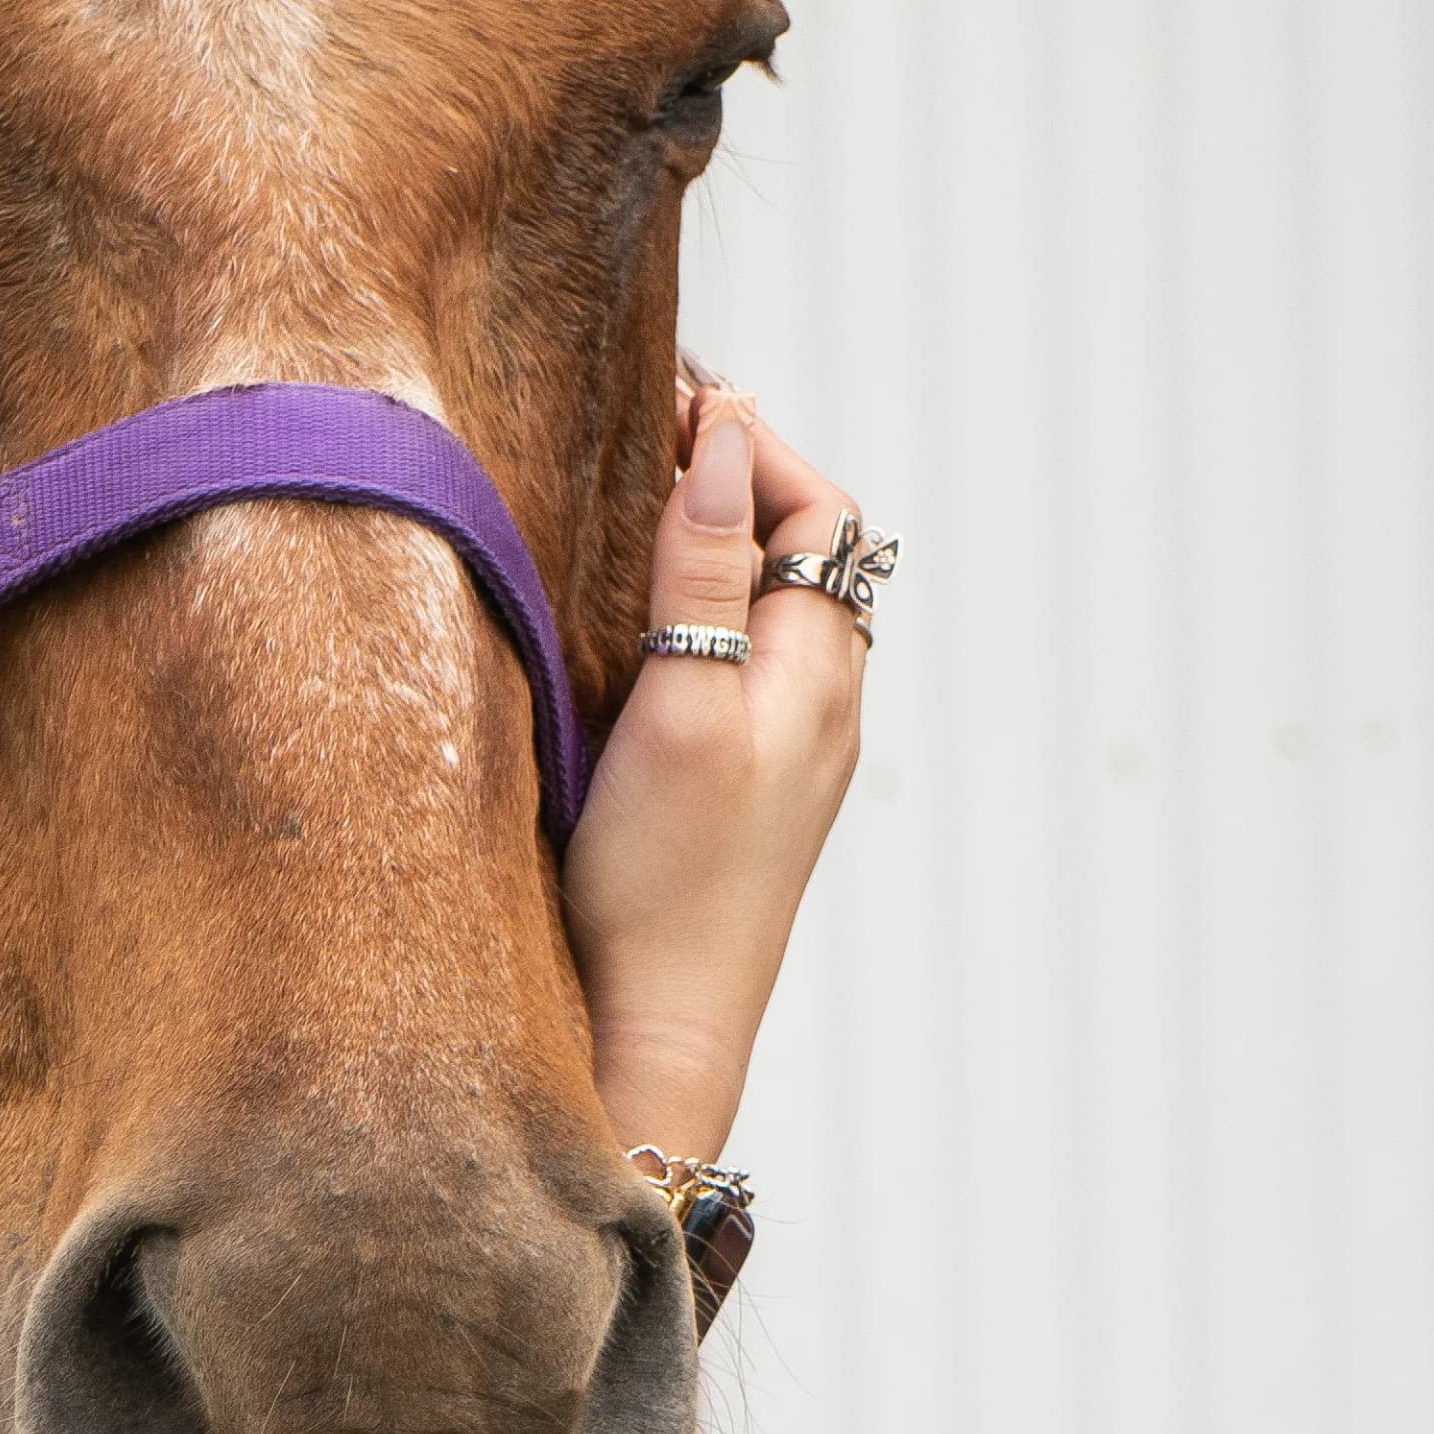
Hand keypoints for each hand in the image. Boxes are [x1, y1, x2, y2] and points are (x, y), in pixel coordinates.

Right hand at [562, 386, 872, 1166]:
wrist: (654, 1035)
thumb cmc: (665, 888)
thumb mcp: (678, 710)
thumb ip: (701, 575)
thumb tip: (725, 440)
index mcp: (821, 677)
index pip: (819, 513)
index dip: (753, 441)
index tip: (668, 398)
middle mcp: (816, 709)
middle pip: (795, 552)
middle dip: (727, 477)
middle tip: (634, 429)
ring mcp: (775, 755)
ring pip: (758, 610)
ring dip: (701, 544)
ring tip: (618, 501)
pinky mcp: (728, 793)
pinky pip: (726, 665)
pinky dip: (681, 611)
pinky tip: (612, 620)